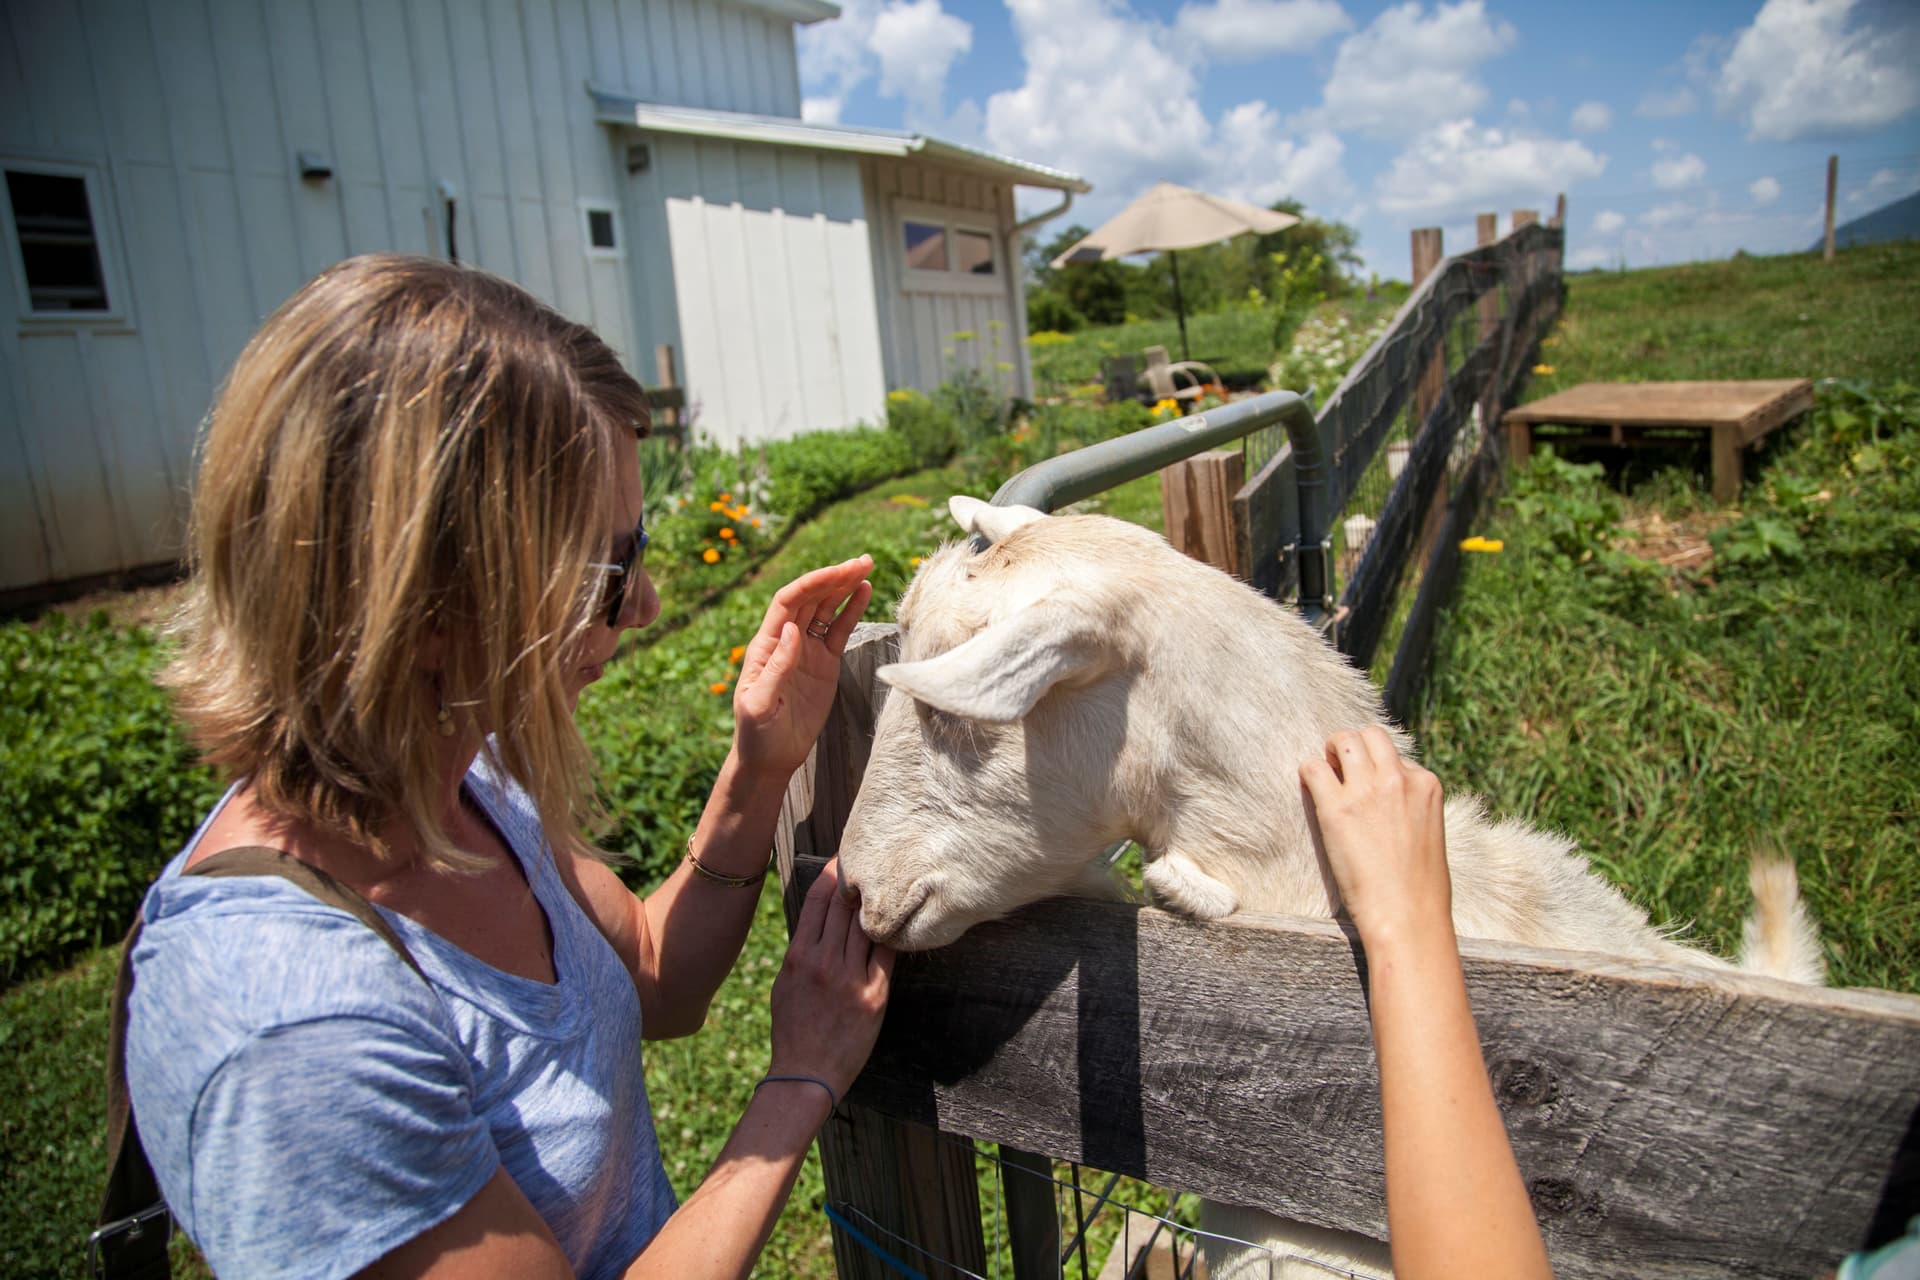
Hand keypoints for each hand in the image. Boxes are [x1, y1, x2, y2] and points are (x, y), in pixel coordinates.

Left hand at [732, 557, 873, 776]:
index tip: (838, 572)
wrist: (770, 758)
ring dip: (844, 587)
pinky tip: (864, 592)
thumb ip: (776, 667)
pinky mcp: (824, 663)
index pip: (789, 603)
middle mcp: (786, 641)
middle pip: (810, 598)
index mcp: (766, 645)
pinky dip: (851, 610)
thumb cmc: (756, 734)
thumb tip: (793, 630)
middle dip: (834, 577)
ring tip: (866, 567)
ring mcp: (806, 650)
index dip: (813, 584)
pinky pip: (838, 630)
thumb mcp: (760, 704)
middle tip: (863, 560)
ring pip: (826, 609)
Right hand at [768, 858, 894, 1097]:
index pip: (817, 901)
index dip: (830, 874)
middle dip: (857, 879)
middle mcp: (824, 962)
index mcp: (798, 956)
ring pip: (868, 925)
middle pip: (845, 906)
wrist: (807, 1074)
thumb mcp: (785, 983)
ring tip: (890, 880)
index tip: (841, 859)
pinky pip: (887, 954)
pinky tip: (901, 918)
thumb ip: (802, 950)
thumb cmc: (792, 1029)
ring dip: (878, 902)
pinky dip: (893, 934)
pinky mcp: (875, 995)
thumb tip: (819, 921)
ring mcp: (851, 978)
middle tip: (872, 857)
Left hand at [1299, 727, 1451, 948]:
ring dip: (1330, 752)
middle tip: (1340, 767)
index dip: (1377, 768)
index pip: (1396, 755)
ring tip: (1325, 773)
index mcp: (1426, 784)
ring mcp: (1367, 790)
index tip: (1368, 786)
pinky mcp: (1337, 808)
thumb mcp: (1430, 832)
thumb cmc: (1420, 887)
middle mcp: (1398, 778)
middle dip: (1353, 745)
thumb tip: (1392, 803)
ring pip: (1343, 740)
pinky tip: (1310, 789)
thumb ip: (1412, 806)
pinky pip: (1313, 768)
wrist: (1408, 915)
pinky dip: (1308, 773)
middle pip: (1370, 735)